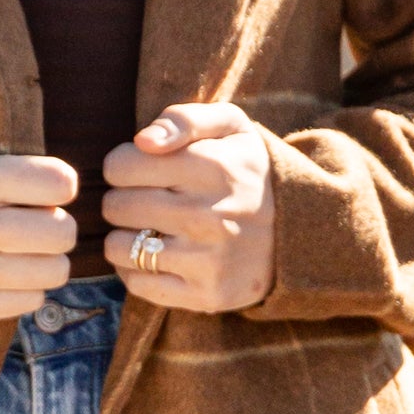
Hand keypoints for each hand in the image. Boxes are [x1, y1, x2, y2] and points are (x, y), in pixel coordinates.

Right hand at [0, 94, 77, 322]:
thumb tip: (14, 88)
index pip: (60, 183)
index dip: (62, 184)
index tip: (49, 187)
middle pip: (63, 233)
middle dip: (60, 226)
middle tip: (42, 222)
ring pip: (55, 272)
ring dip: (48, 260)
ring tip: (26, 249)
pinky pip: (34, 301)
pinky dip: (28, 289)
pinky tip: (7, 273)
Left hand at [101, 102, 277, 310]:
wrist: (298, 229)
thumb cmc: (246, 171)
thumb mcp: (230, 126)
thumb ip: (184, 119)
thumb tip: (143, 141)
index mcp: (213, 167)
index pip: (120, 165)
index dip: (123, 165)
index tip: (142, 170)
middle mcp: (210, 215)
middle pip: (116, 206)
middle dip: (122, 199)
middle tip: (146, 200)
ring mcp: (209, 260)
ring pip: (119, 247)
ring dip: (124, 236)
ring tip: (148, 228)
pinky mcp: (206, 295)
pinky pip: (137, 283)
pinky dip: (135, 269)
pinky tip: (157, 256)